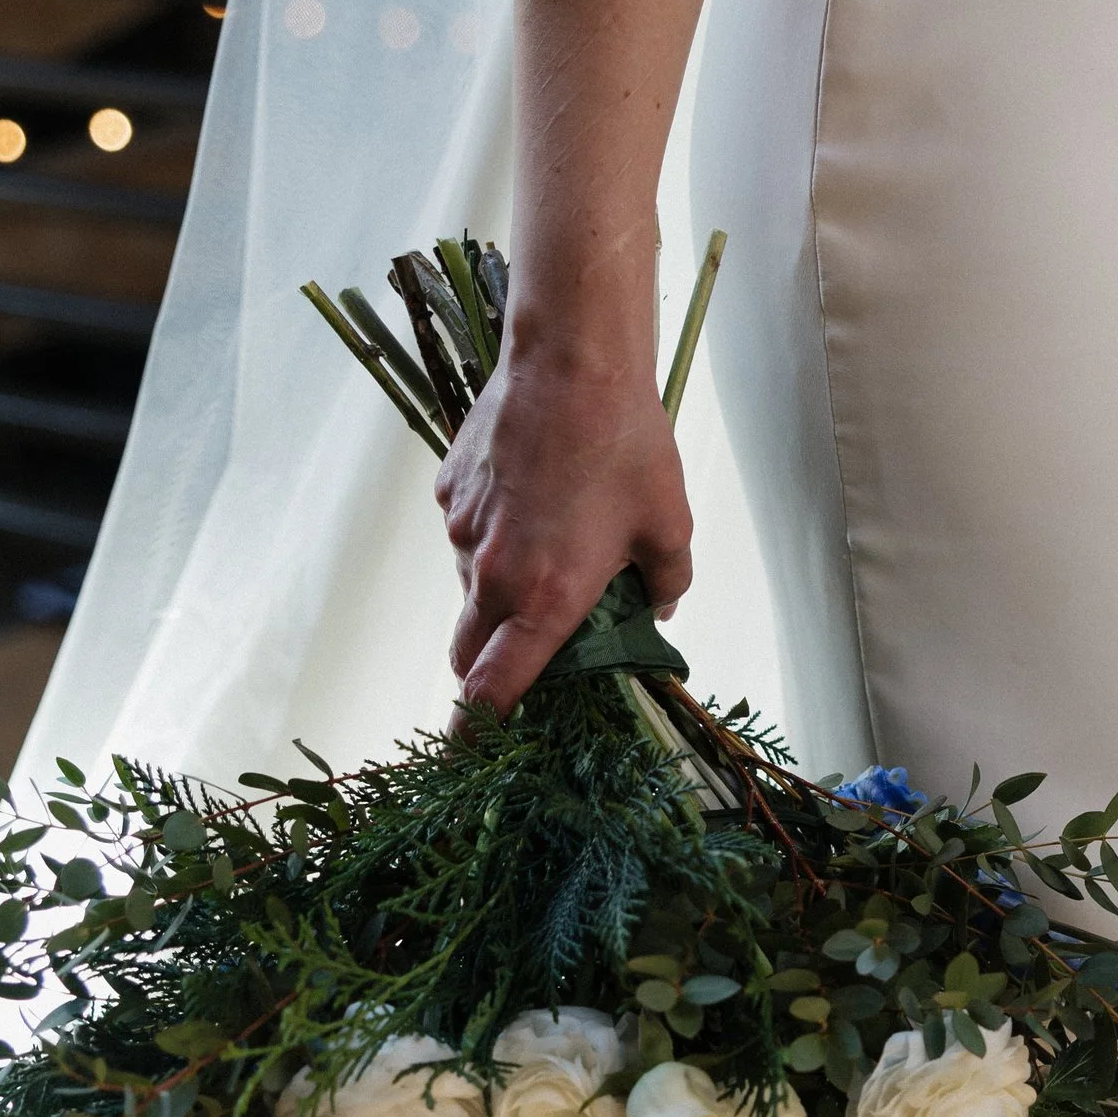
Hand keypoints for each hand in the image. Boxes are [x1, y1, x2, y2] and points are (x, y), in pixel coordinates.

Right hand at [435, 354, 693, 713]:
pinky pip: (465, 535)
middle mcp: (492, 575)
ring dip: (499, 593)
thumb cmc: (626, 446)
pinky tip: (533, 498)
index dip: (481, 732)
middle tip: (523, 661)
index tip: (476, 755)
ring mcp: (462, 532)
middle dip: (487, 671)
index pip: (495, 691)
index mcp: (545, 600)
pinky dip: (491, 537)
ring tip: (551, 547)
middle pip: (468, 653)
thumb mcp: (669, 528)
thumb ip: (665, 585)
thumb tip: (658, 607)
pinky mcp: (448, 492)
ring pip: (469, 588)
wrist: (571, 362)